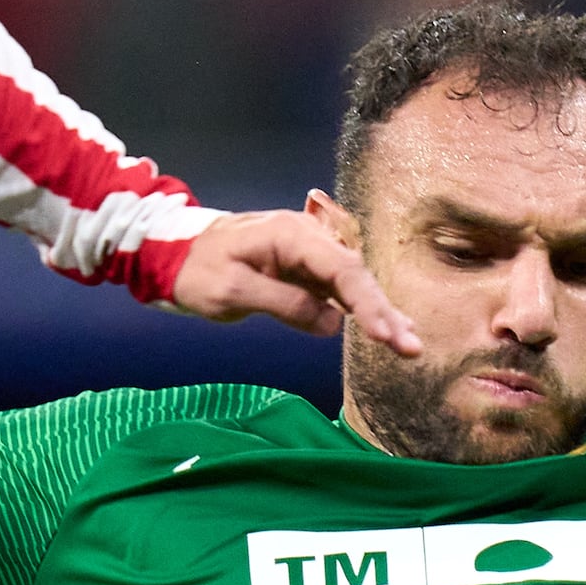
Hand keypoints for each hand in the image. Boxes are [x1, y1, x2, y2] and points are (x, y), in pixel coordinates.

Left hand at [162, 206, 423, 356]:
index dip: (367, 304)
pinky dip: (364, 311)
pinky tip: (389, 328)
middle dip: (385, 313)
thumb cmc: (196, 269)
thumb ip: (282, 302)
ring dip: (381, 315)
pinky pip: (341, 291)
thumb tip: (330, 322)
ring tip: (409, 345)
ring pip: (354, 285)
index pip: (342, 270)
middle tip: (411, 348)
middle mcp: (308, 239)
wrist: (174, 253)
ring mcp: (309, 254)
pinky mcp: (305, 271)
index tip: (385, 335)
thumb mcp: (231, 290)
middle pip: (357, 276)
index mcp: (292, 236)